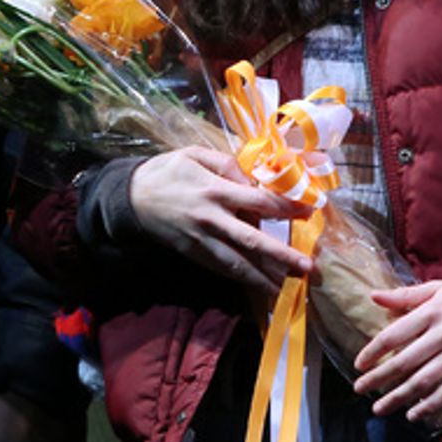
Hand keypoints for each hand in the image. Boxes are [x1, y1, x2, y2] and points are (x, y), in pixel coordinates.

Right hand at [128, 147, 313, 293]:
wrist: (132, 197)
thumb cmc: (168, 171)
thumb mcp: (196, 154)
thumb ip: (227, 165)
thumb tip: (255, 179)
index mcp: (216, 191)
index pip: (260, 202)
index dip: (287, 208)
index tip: (310, 211)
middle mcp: (212, 220)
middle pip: (253, 242)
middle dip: (282, 257)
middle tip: (308, 268)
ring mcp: (202, 241)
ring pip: (238, 264)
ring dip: (265, 277)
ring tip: (288, 287)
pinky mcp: (194, 254)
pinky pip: (222, 269)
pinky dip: (242, 279)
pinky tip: (260, 286)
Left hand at [352, 280, 441, 420]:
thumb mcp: (435, 289)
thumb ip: (404, 295)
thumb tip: (373, 296)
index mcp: (431, 312)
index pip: (395, 334)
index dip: (374, 351)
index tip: (359, 365)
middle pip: (405, 361)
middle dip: (379, 378)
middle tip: (359, 389)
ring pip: (425, 381)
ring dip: (399, 397)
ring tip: (378, 408)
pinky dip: (430, 405)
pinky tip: (412, 414)